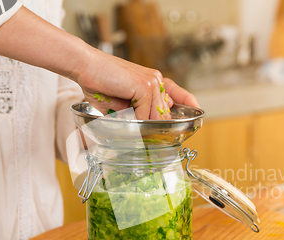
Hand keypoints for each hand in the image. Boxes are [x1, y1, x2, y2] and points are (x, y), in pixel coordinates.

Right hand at [0, 6, 198, 118]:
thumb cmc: (100, 84)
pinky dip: (133, 118)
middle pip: (164, 114)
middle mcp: (157, 81)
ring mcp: (153, 83)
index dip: (189, 104)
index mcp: (154, 82)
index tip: (198, 117)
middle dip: (153, 126)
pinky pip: (145, 115)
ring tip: (119, 111)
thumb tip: (147, 128)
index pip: (179, 94)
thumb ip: (137, 113)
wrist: (85, 67)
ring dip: (140, 122)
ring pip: (155, 117)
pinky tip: (119, 107)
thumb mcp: (123, 103)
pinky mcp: (145, 87)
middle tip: (134, 127)